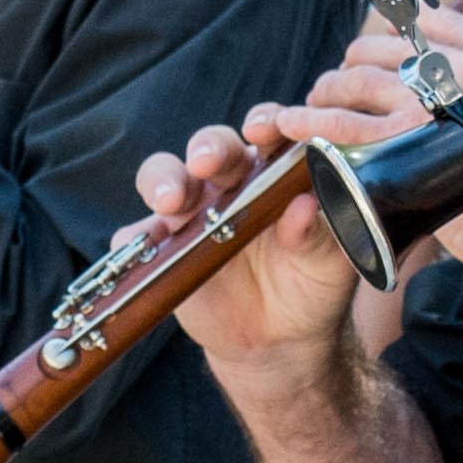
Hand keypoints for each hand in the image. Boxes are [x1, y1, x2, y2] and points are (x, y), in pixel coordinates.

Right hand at [145, 36, 441, 369]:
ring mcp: (190, 212)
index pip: (269, 131)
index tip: (263, 132)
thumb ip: (318, 232)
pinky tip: (146, 246)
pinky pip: (135, 235)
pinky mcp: (160, 248)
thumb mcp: (327, 262)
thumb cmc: (311, 286)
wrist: (279, 341)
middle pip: (212, 146)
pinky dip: (135, 237)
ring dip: (162, 180)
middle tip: (206, 164)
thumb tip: (306, 204)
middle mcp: (229, 182)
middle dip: (207, 148)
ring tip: (170, 202)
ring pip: (163, 175)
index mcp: (275, 172)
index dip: (264, 122)